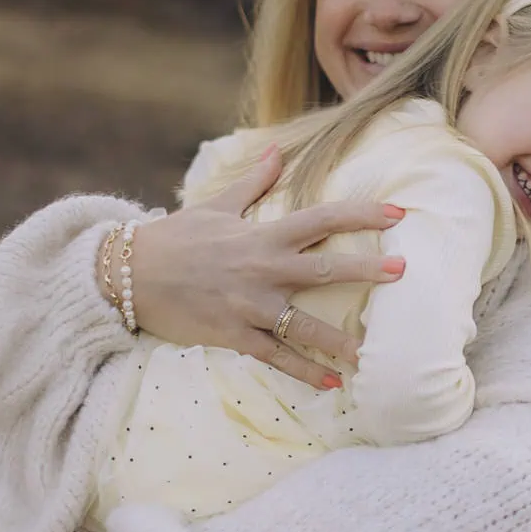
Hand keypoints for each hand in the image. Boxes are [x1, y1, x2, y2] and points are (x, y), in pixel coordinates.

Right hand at [129, 146, 406, 388]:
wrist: (126, 275)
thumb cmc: (174, 238)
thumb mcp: (215, 205)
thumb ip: (254, 182)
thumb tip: (277, 150)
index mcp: (261, 235)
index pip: (321, 219)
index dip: (361, 213)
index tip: (398, 212)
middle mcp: (261, 270)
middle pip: (324, 270)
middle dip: (366, 271)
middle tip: (403, 272)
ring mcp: (248, 306)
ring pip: (303, 326)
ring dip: (340, 341)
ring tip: (373, 353)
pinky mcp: (233, 335)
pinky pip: (276, 357)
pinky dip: (305, 372)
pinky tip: (333, 382)